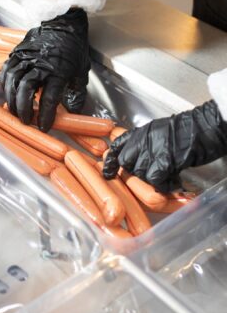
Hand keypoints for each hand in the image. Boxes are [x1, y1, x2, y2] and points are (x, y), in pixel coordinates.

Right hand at [0, 8, 89, 131]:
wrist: (63, 22)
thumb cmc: (73, 47)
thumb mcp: (81, 72)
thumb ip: (77, 94)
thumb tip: (73, 112)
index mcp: (58, 71)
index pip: (49, 99)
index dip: (45, 116)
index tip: (44, 127)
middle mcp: (40, 64)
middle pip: (25, 90)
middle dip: (23, 109)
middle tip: (25, 121)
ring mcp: (26, 57)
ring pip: (12, 81)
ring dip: (12, 99)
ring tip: (15, 110)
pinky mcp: (17, 52)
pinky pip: (6, 71)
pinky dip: (5, 85)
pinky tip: (8, 93)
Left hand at [103, 100, 226, 192]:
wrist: (204, 127)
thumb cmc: (186, 131)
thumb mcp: (158, 132)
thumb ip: (144, 144)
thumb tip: (137, 160)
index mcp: (140, 132)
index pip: (117, 146)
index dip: (111, 161)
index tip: (108, 172)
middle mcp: (142, 139)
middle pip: (126, 162)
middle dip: (135, 174)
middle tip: (151, 176)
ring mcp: (152, 149)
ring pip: (140, 172)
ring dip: (152, 180)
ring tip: (167, 178)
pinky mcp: (164, 160)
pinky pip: (155, 179)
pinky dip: (163, 184)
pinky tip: (173, 181)